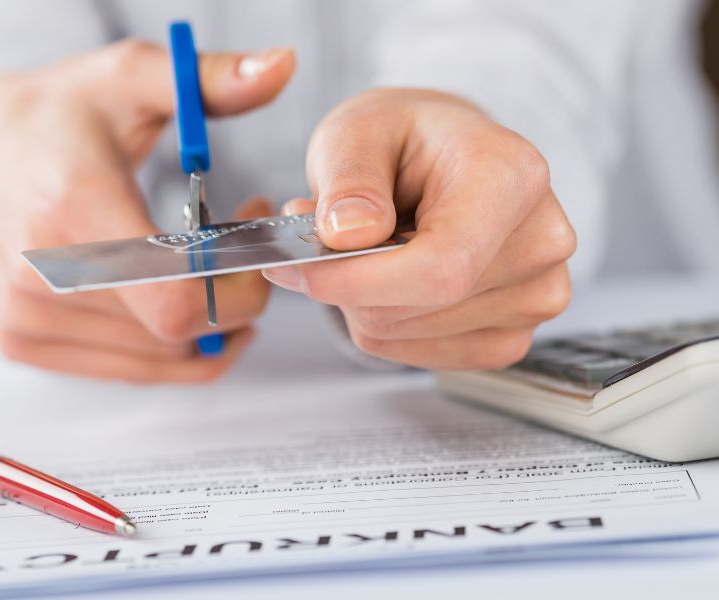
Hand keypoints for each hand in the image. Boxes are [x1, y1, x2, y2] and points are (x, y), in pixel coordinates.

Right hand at [0, 40, 294, 381]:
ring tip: (211, 267)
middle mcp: (44, 275)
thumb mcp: (131, 80)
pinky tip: (182, 299)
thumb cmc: (56, 117)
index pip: (180, 299)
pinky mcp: (28, 341)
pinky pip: (134, 370)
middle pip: (180, 333)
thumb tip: (283, 66)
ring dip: (208, 323)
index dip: (239, 291)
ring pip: (164, 359)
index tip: (255, 250)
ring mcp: (30, 317)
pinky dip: (175, 347)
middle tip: (242, 253)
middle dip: (234, 298)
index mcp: (75, 209)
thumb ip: (212, 80)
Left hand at [264, 89, 574, 369]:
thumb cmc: (406, 140)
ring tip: (367, 247)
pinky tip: (393, 279)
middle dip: (346, 282)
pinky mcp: (512, 335)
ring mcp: (535, 297)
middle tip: (319, 238)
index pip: (440, 265)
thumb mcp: (359, 130)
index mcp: (512, 178)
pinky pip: (420, 354)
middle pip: (418, 306)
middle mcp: (540, 242)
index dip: (358, 280)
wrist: (447, 160)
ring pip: (406, 333)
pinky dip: (385, 323)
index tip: (296, 269)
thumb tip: (348, 235)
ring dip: (362, 300)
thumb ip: (349, 178)